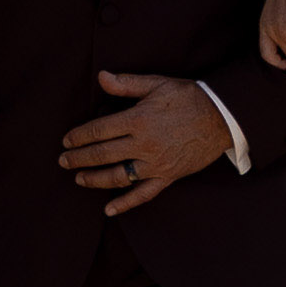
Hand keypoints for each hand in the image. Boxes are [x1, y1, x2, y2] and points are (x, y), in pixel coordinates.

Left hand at [60, 70, 231, 214]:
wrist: (222, 118)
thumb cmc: (188, 98)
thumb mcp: (157, 84)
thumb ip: (127, 84)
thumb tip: (101, 77)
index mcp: (138, 119)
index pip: (99, 130)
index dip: (79, 136)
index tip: (66, 140)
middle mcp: (144, 144)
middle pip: (103, 154)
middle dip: (79, 158)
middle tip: (63, 161)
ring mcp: (156, 164)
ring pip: (118, 176)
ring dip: (94, 179)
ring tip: (79, 179)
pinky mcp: (168, 177)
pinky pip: (144, 194)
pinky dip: (125, 204)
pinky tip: (109, 209)